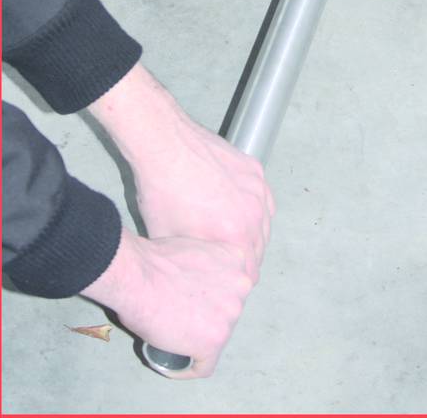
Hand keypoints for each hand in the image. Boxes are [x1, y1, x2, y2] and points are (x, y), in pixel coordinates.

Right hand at [83, 228, 252, 378]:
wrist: (138, 275)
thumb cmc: (156, 259)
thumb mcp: (197, 248)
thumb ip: (210, 265)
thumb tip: (201, 279)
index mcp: (238, 259)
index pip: (233, 285)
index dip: (214, 296)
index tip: (196, 302)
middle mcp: (241, 287)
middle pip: (227, 310)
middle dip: (207, 316)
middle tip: (182, 318)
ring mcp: (229, 315)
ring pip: (217, 337)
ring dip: (198, 340)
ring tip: (173, 339)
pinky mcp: (213, 342)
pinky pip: (204, 366)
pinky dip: (188, 369)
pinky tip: (173, 365)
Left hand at [88, 63, 274, 280]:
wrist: (165, 146)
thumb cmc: (162, 192)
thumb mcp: (169, 241)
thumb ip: (194, 263)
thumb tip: (202, 276)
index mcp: (236, 237)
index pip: (250, 273)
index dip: (235, 279)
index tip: (225, 280)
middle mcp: (255, 214)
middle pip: (260, 249)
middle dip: (245, 257)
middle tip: (225, 258)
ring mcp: (258, 188)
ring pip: (264, 222)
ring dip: (252, 232)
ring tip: (230, 233)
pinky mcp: (255, 169)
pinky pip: (262, 197)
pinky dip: (253, 206)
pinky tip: (236, 206)